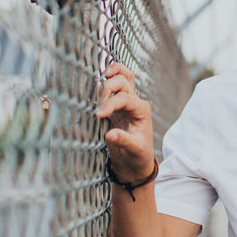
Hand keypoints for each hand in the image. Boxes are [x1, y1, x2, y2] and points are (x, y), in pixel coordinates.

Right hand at [97, 62, 154, 181]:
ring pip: (121, 76)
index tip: (98, 115)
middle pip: (123, 80)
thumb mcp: (135, 150)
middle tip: (97, 102)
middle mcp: (135, 102)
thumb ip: (124, 141)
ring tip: (97, 81)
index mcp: (142, 110)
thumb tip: (110, 134)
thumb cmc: (138, 155)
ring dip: (109, 74)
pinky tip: (94, 81)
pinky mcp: (115, 105)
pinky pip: (112, 86)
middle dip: (108, 86)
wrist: (135, 161)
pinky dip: (105, 79)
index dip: (110, 104)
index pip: (124, 99)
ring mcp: (125, 101)